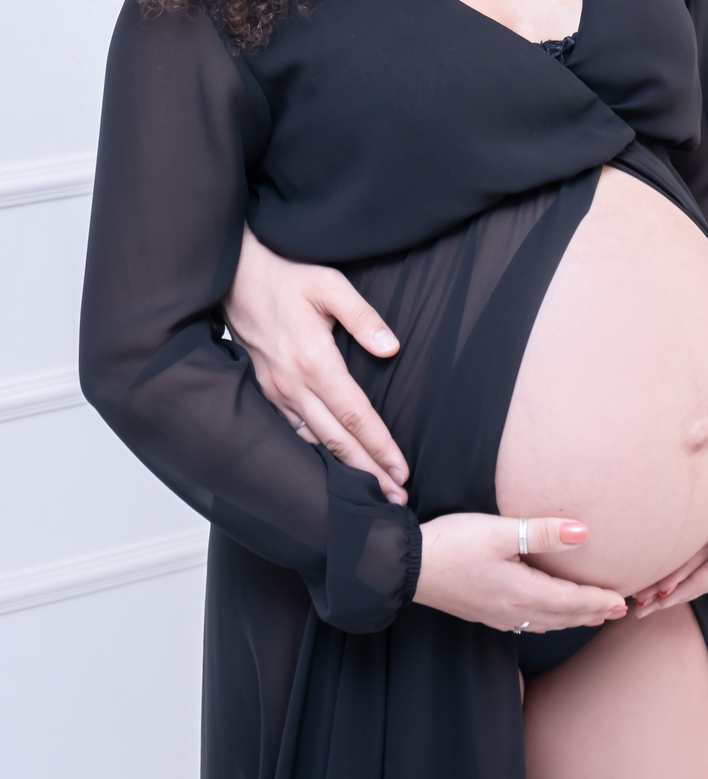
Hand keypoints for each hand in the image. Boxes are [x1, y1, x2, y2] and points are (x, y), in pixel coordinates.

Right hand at [224, 225, 409, 503]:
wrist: (235, 277)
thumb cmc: (286, 276)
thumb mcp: (330, 284)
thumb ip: (363, 316)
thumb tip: (391, 347)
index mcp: (314, 361)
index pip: (355, 415)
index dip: (380, 446)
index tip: (401, 471)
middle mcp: (293, 385)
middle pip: (337, 441)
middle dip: (368, 473)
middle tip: (395, 501)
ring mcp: (276, 392)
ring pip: (314, 442)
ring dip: (343, 469)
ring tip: (370, 492)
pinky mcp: (266, 392)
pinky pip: (295, 432)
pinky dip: (316, 454)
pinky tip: (332, 467)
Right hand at [414, 515, 627, 632]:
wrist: (407, 566)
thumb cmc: (453, 544)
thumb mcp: (499, 532)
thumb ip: (542, 532)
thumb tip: (584, 533)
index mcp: (521, 591)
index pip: (570, 600)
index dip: (597, 600)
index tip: (622, 600)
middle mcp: (512, 609)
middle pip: (561, 615)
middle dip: (591, 612)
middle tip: (618, 611)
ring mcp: (496, 613)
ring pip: (545, 621)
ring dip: (571, 619)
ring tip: (592, 617)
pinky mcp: (483, 611)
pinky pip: (524, 622)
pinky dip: (545, 622)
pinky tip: (545, 622)